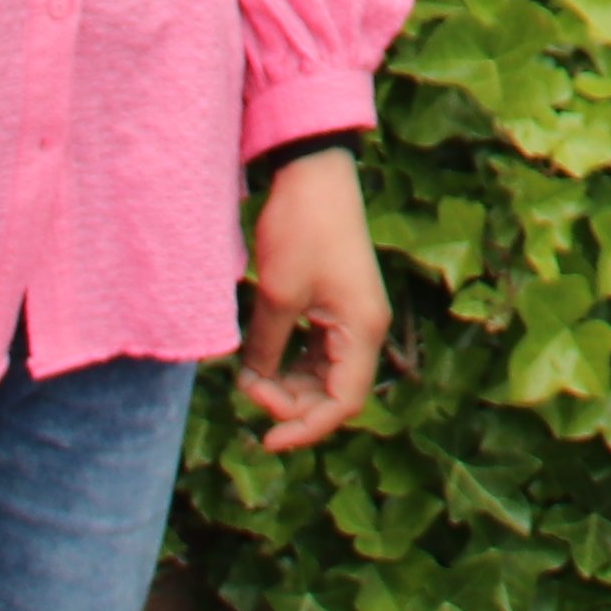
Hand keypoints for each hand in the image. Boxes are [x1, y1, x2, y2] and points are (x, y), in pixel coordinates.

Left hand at [238, 149, 388, 450]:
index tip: (266, 438)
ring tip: (248, 375)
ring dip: (288, 383)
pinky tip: (261, 358)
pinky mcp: (337, 303)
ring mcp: (352, 316)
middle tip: (246, 388)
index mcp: (362, 330)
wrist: (313, 173)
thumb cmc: (301, 229)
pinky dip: (290, 361)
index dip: (306, 428)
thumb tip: (252, 384)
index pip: (342, 403)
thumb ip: (266, 348)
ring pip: (323, 373)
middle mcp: (364, 328)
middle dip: (290, 402)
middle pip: (334, 392)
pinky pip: (317, 349)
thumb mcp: (276, 295)